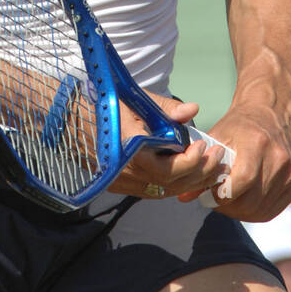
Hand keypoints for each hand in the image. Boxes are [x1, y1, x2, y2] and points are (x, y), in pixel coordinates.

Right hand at [107, 94, 230, 200]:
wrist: (72, 121)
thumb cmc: (104, 105)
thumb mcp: (134, 99)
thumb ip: (164, 108)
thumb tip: (193, 110)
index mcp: (126, 150)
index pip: (166, 169)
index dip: (189, 162)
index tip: (201, 145)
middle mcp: (123, 172)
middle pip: (169, 184)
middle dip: (199, 172)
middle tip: (218, 155)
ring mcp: (120, 183)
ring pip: (163, 191)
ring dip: (191, 180)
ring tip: (212, 165)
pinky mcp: (120, 187)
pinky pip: (153, 191)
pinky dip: (174, 184)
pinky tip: (191, 173)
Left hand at [177, 102, 290, 220]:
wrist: (270, 114)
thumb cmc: (238, 126)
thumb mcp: (216, 138)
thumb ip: (200, 167)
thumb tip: (183, 197)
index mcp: (257, 142)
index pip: (242, 180)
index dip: (222, 194)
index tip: (209, 194)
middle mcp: (279, 157)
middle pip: (251, 200)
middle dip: (228, 207)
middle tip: (215, 201)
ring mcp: (290, 171)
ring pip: (261, 209)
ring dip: (240, 211)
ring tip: (228, 200)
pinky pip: (272, 210)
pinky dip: (255, 211)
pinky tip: (243, 200)